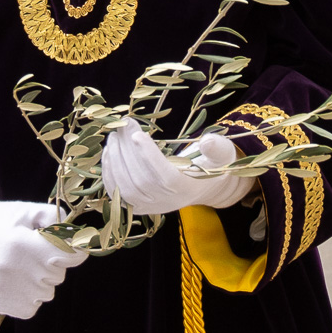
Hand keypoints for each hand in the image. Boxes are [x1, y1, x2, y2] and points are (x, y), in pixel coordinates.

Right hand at [0, 199, 86, 318]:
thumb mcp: (26, 210)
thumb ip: (56, 219)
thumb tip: (82, 236)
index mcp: (23, 243)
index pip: (70, 256)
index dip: (72, 251)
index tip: (68, 247)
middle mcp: (14, 269)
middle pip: (58, 276)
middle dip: (52, 265)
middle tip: (33, 253)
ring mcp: (4, 289)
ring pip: (46, 294)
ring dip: (40, 283)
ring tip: (21, 267)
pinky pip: (31, 309)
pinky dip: (28, 299)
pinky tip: (15, 283)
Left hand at [99, 118, 253, 215]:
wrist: (202, 187)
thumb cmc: (211, 164)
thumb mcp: (222, 154)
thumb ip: (217, 148)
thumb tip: (207, 142)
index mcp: (188, 189)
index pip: (166, 176)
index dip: (150, 157)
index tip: (137, 134)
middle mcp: (167, 202)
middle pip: (142, 179)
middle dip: (127, 151)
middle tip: (122, 125)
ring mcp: (150, 207)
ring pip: (126, 188)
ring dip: (115, 160)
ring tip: (114, 136)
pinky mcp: (137, 207)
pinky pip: (117, 194)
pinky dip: (109, 173)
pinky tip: (109, 152)